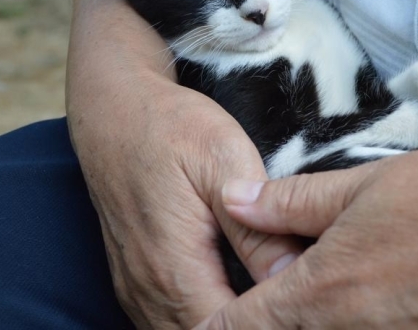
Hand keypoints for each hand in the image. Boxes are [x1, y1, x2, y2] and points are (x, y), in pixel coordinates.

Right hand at [68, 69, 302, 328]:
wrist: (115, 110)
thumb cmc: (172, 129)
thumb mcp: (224, 164)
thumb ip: (255, 231)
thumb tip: (292, 280)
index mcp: (174, 266)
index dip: (267, 323)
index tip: (301, 305)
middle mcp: (148, 289)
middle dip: (249, 325)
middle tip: (292, 304)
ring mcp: (136, 288)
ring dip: (224, 325)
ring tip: (268, 304)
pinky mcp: (133, 279)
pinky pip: (166, 321)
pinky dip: (201, 320)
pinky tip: (233, 300)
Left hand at [199, 140, 417, 328]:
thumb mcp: (369, 184)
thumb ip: (296, 200)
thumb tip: (237, 200)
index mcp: (326, 288)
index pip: (245, 324)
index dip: (219, 323)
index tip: (207, 317)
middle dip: (272, 320)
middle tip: (279, 295)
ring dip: (327, 318)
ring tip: (354, 284)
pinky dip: (373, 322)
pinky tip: (398, 293)